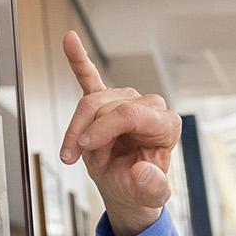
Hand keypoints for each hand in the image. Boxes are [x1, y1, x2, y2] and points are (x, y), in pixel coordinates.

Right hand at [58, 30, 178, 235]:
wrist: (127, 188)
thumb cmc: (139, 187)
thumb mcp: (149, 195)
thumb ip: (152, 187)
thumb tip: (143, 170)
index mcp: (165, 125)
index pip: (130, 114)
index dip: (102, 130)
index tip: (84, 148)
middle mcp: (149, 107)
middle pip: (107, 107)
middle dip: (86, 134)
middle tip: (76, 158)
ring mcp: (127, 100)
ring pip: (91, 101)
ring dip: (76, 128)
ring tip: (73, 152)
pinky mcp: (108, 100)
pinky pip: (90, 77)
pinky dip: (78, 59)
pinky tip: (70, 40)